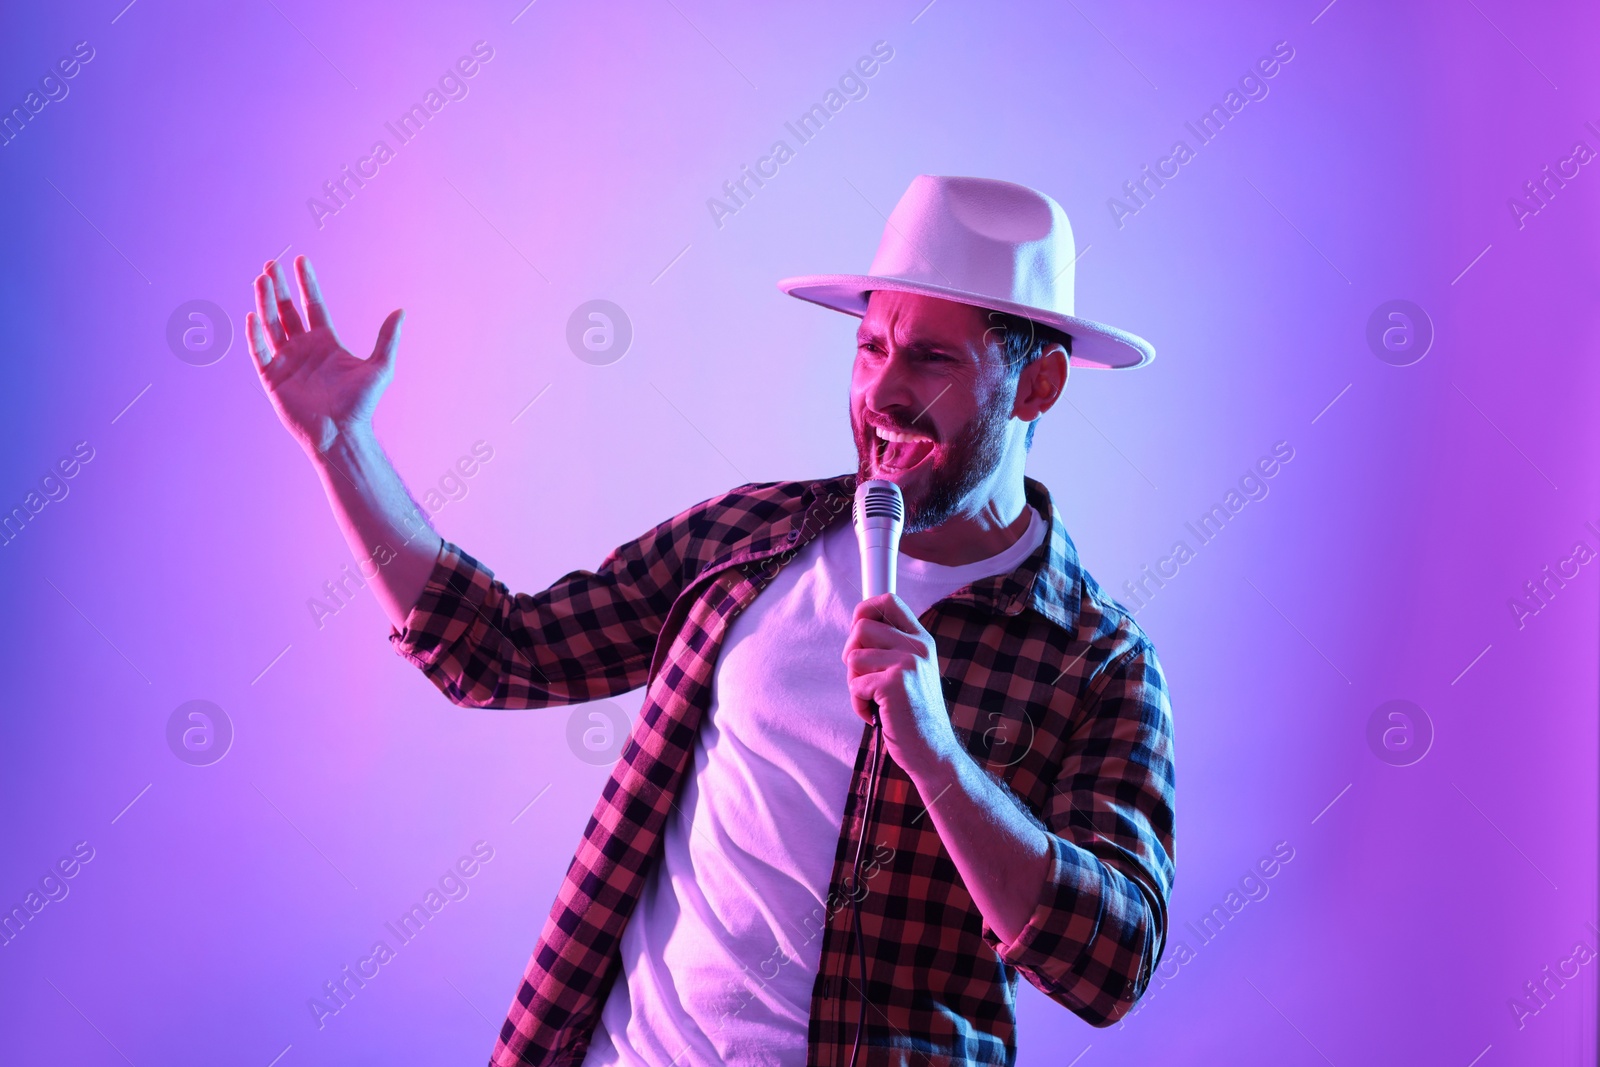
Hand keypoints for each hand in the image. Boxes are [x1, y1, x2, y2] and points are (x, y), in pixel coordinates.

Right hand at [246, 256, 403, 454]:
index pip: (312, 305)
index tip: (301, 260)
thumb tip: (401, 311)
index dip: (306, 283)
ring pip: (272, 325)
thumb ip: (387, 339)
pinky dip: (255, 334)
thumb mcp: (380, 367)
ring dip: (265, 302)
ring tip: (261, 278)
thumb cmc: (361, 404)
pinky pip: (260, 351)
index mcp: (326, 343)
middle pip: (287, 310)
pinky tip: (253, 314)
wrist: (342, 433)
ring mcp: (286, 361)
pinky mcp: (272, 377)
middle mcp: (304, 348)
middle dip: (279, 287)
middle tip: (272, 262)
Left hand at [842, 594, 959, 778]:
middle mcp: (917, 647)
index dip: (864, 610)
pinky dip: (858, 705)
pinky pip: (854, 685)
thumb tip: (857, 629)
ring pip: (853, 657)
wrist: (933, 752)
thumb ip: (892, 649)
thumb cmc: (915, 715)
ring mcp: (907, 664)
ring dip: (854, 684)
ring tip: (874, 701)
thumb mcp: (912, 673)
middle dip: (851, 654)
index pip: (888, 601)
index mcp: (921, 641)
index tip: (858, 635)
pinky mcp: (894, 684)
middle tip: (863, 679)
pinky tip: (876, 715)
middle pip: (860, 627)